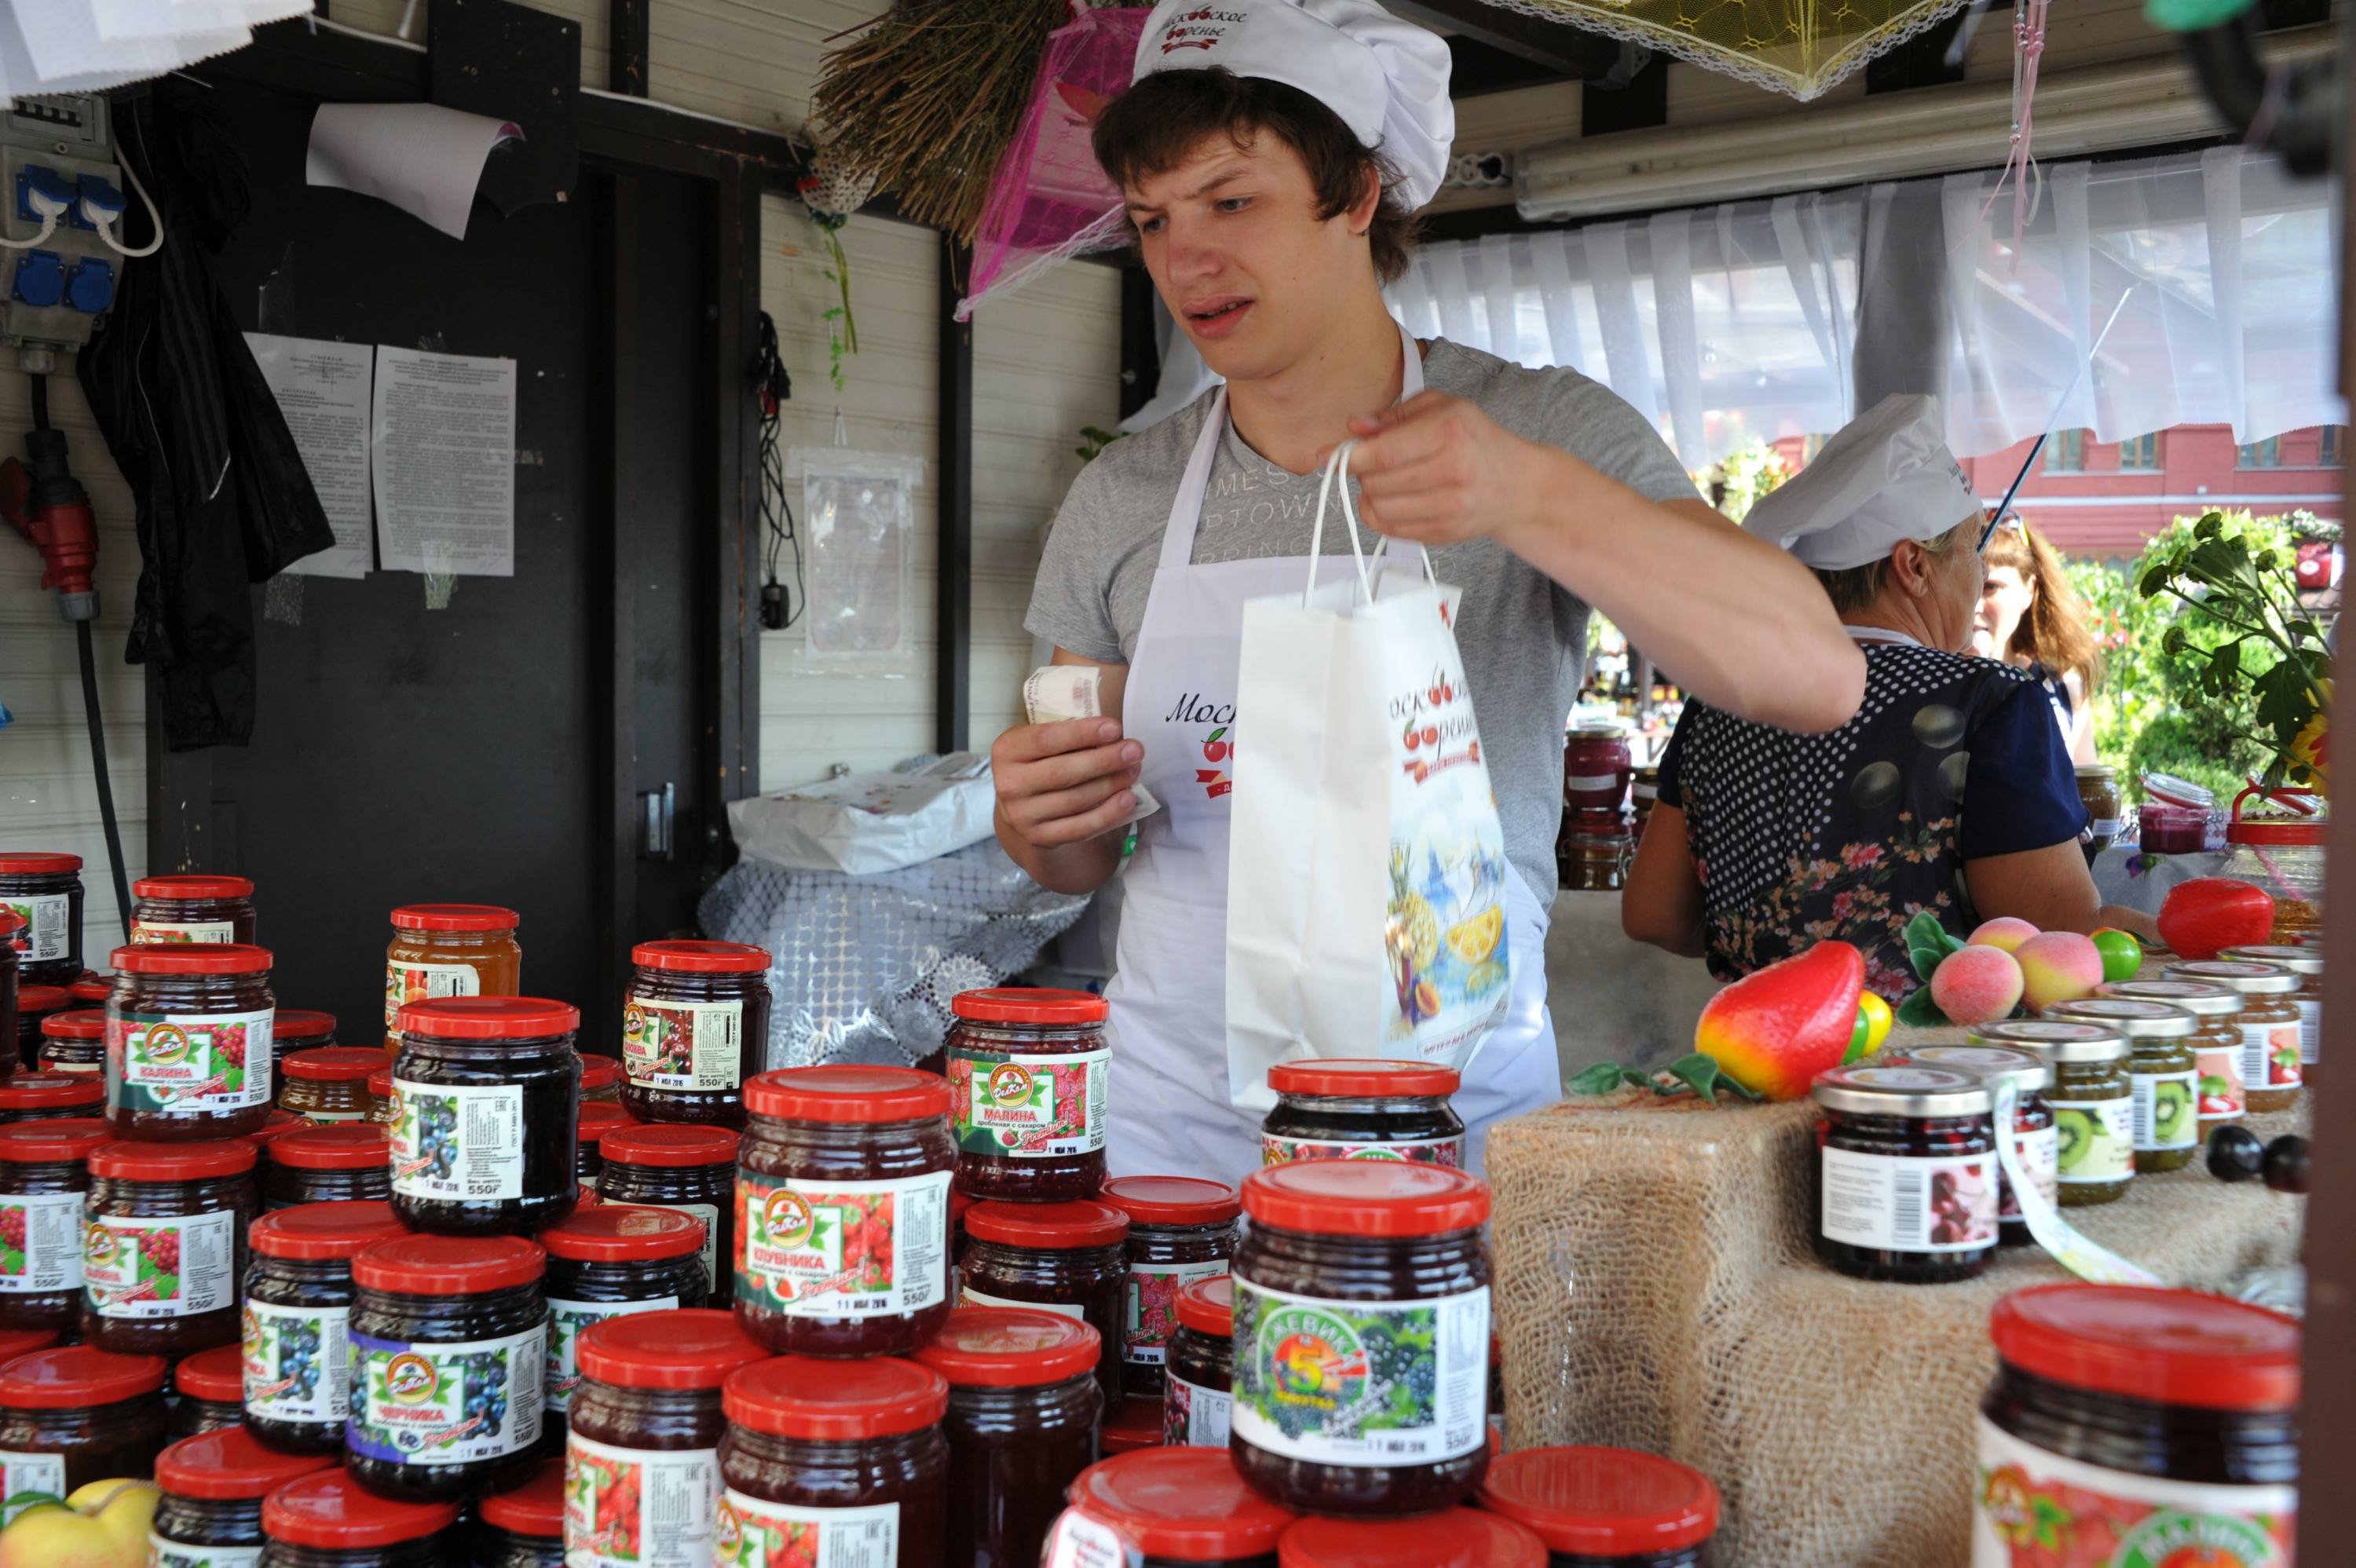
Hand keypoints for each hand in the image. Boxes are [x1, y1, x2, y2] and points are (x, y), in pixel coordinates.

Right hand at [991, 717, 1141, 849]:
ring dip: (1111, 785)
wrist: (1023, 805)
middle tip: (1135, 750)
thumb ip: (1065, 733)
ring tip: (1134, 771)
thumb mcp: (1039, 740)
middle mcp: (1009, 784)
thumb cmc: (1040, 761)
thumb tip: (1112, 734)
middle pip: (1063, 772)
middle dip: (1104, 760)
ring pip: (1075, 800)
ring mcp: (1022, 815)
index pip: (1047, 739)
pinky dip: (1107, 814)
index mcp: (1007, 751)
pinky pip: (1079, 828)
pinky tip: (1127, 799)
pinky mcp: (1039, 837)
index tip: (1115, 728)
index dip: (1083, 733)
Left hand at [1323, 391, 1558, 549]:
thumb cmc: (1474, 438)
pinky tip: (1392, 499)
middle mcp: (1452, 471)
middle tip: (1373, 461)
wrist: (1517, 484)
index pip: (1383, 452)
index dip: (1347, 457)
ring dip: (1371, 494)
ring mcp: (1450, 507)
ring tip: (1386, 479)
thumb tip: (1354, 427)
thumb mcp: (1442, 408)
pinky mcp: (1445, 534)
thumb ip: (1395, 414)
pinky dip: (1380, 515)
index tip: (1325, 456)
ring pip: (1379, 508)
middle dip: (1362, 472)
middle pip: (1376, 482)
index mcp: (1448, 432)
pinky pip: (1391, 530)